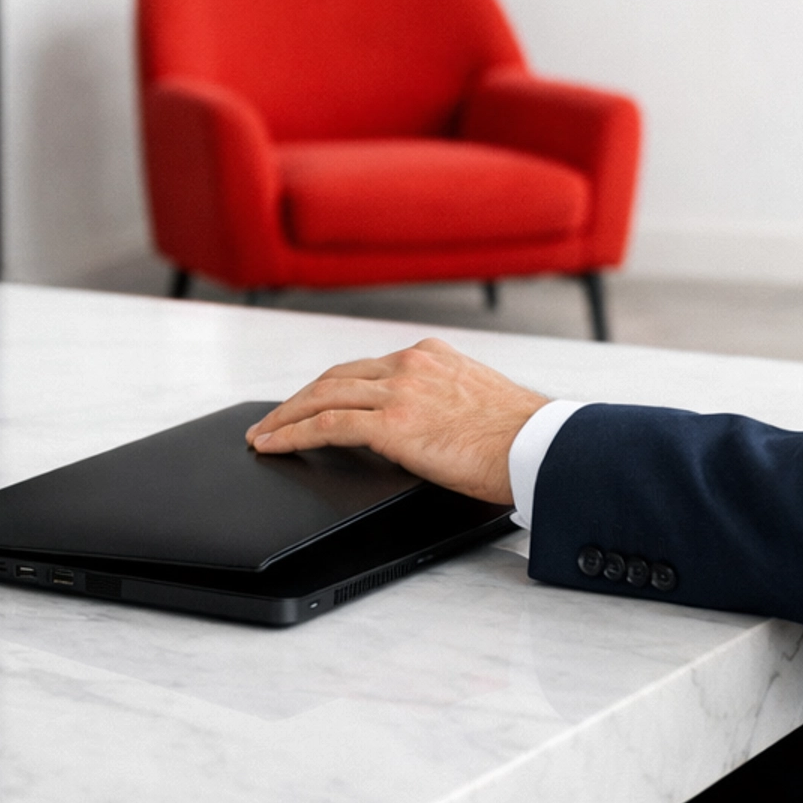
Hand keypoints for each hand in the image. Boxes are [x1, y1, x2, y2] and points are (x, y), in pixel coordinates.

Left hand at [244, 336, 548, 505]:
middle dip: (298, 399)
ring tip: (262, 435)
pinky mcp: (394, 422)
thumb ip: (440, 400)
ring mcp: (400, 389)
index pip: (365, 368)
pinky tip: (273, 446)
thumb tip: (422, 428)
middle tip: (273, 419)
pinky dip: (293, 434)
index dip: (330, 387)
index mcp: (430, 355)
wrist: (539, 447)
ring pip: (322, 396)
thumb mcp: (476, 400)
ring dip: (284, 417)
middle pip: (335, 377)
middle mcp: (410, 364)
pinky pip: (327, 426)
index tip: (311, 402)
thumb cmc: (521, 437)